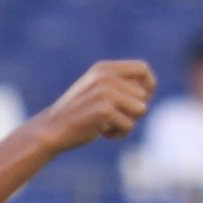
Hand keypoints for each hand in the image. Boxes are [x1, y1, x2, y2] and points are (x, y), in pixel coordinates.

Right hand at [35, 60, 156, 151]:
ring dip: (128, 123)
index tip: (139, 101)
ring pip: (141, 111)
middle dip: (135, 111)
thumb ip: (120, 84)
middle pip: (144, 95)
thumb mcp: (98, 90)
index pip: (143, 69)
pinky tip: (101, 132)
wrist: (52, 128)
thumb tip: (150, 87)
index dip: (149, 86)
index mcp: (104, 68)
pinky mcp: (105, 110)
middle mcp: (105, 77)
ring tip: (107, 124)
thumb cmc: (80, 113)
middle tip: (113, 117)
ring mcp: (105, 92)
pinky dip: (119, 134)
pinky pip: (129, 126)